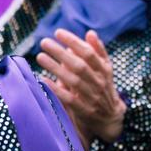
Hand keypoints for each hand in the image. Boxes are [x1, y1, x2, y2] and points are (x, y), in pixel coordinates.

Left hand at [37, 28, 125, 146]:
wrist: (110, 118)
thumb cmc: (103, 87)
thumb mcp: (105, 69)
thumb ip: (98, 52)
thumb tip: (90, 33)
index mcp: (104, 71)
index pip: (89, 54)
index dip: (74, 42)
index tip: (58, 33)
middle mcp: (99, 83)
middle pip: (79, 66)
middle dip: (61, 53)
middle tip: (44, 42)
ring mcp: (92, 98)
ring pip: (73, 81)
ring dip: (56, 68)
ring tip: (40, 56)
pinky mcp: (84, 111)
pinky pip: (69, 99)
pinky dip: (57, 89)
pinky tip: (43, 79)